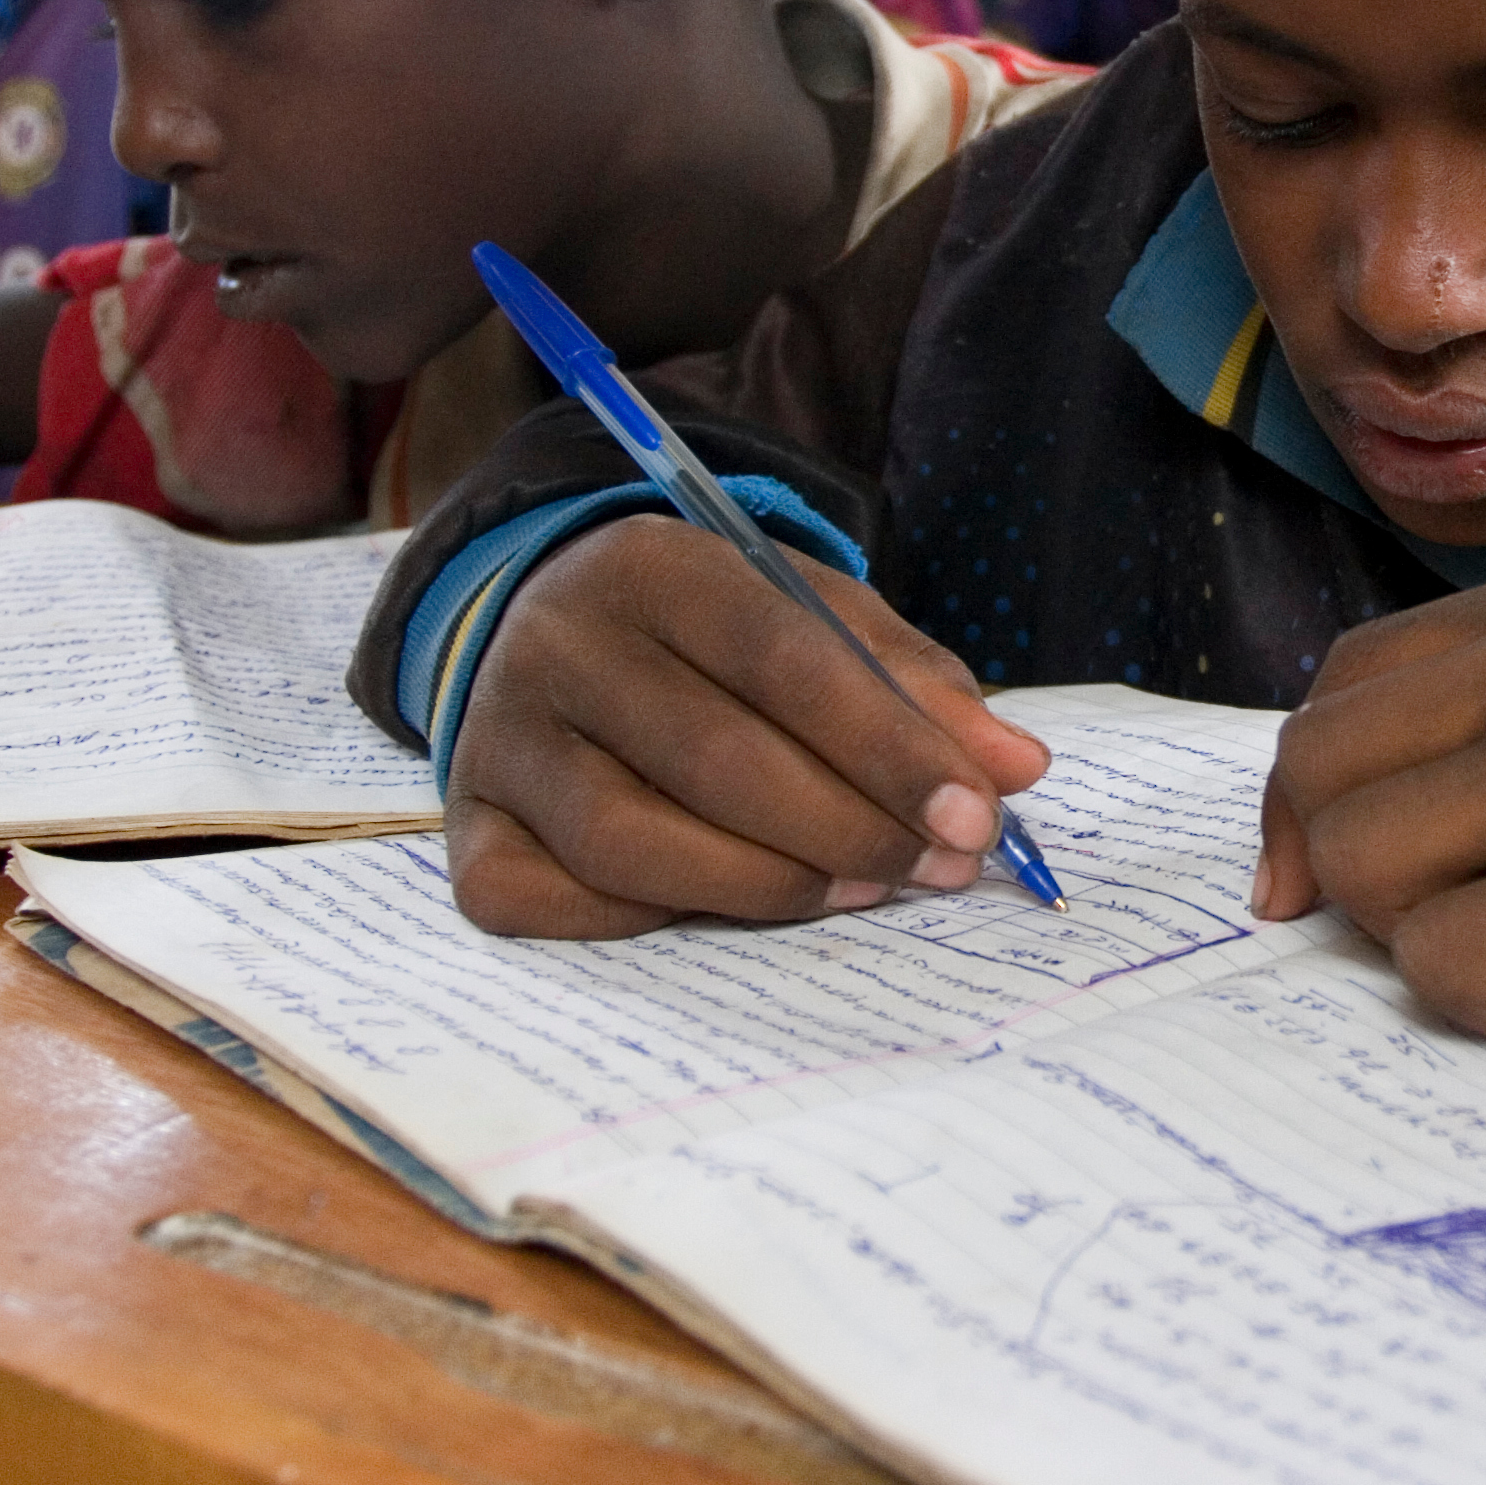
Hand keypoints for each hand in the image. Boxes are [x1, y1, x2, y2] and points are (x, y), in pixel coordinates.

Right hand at [442, 515, 1050, 937]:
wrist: (551, 633)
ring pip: (636, 844)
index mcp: (650, 564)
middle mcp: (556, 644)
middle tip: (943, 868)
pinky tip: (732, 905)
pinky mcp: (468, 832)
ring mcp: (498, 743)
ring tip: (865, 888)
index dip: (886, 744)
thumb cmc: (718, 636)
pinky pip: (559, 903)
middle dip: (851, 826)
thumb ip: (917, 685)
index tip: (979, 814)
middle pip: (714, 758)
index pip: (780, 655)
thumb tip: (1017, 769)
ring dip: (773, 885)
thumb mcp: (818, 618)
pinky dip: (654, 920)